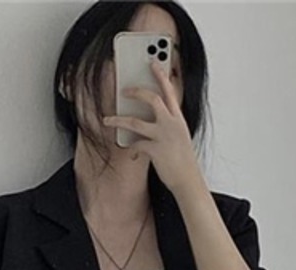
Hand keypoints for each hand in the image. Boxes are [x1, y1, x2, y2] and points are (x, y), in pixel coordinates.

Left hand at [102, 59, 201, 195]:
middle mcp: (171, 124)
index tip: (153, 62)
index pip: (169, 91)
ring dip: (118, 119)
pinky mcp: (155, 150)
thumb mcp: (179, 137)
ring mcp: (163, 136)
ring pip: (135, 121)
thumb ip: (169, 125)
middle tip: (124, 90)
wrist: (188, 180)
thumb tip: (152, 119)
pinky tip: (132, 153)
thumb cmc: (183, 160)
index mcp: (178, 119)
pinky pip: (136, 145)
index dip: (160, 75)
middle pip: (151, 98)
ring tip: (107, 120)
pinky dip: (132, 149)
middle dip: (136, 91)